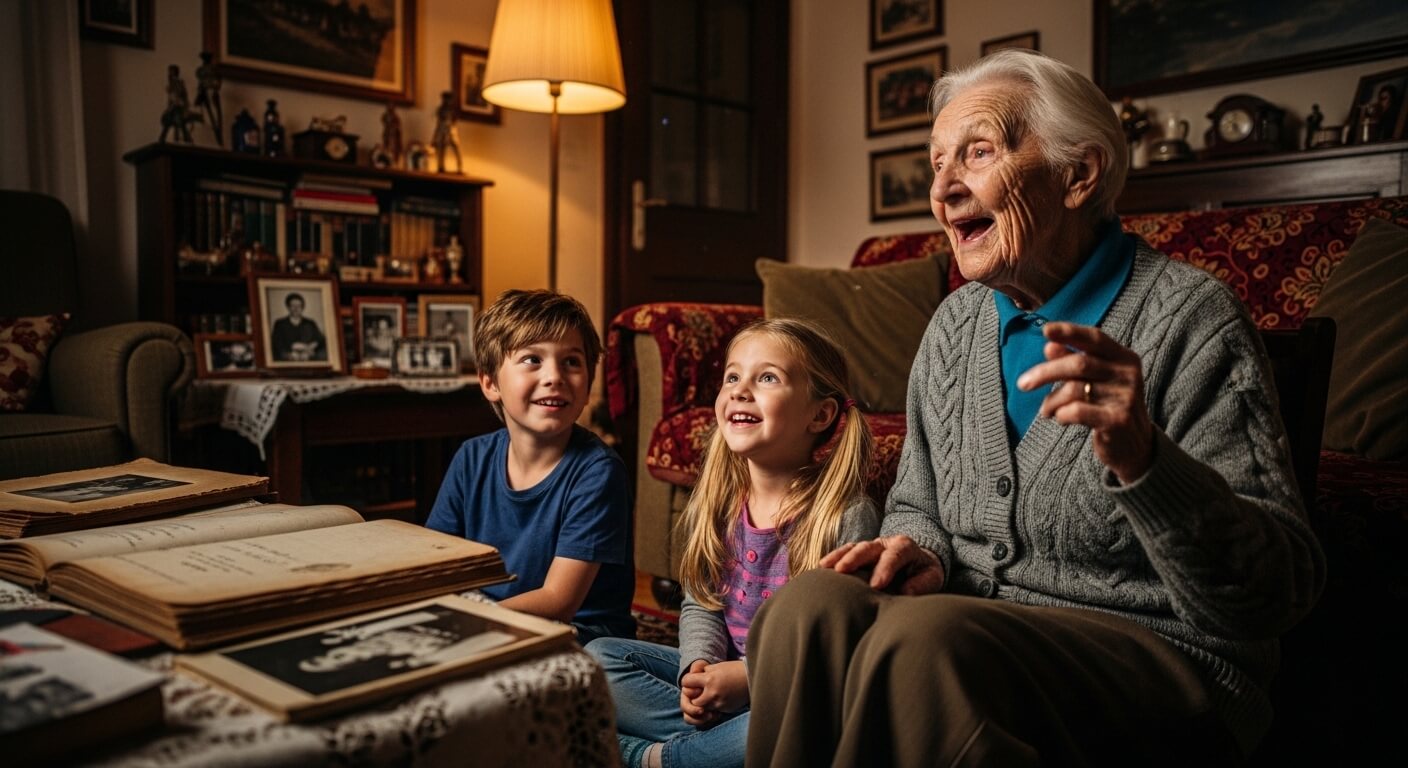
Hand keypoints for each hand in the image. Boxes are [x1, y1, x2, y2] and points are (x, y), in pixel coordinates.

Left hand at [681, 660, 749, 718]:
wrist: (754, 677)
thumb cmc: (735, 669)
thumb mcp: (717, 666)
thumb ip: (704, 672)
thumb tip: (693, 677)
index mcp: (709, 680)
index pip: (687, 683)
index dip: (688, 681)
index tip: (691, 681)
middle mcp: (712, 694)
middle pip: (693, 701)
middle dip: (695, 697)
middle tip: (699, 692)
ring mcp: (720, 704)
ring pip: (704, 708)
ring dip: (705, 703)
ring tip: (711, 695)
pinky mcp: (726, 709)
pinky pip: (715, 711)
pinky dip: (715, 706)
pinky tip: (722, 698)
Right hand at [819, 535, 944, 594]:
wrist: (918, 564)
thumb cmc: (924, 574)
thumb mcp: (932, 578)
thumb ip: (922, 584)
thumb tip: (906, 592)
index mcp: (905, 546)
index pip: (894, 554)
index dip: (884, 568)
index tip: (876, 585)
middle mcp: (885, 543)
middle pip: (868, 547)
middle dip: (855, 558)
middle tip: (842, 570)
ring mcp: (870, 547)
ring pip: (853, 547)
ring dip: (839, 556)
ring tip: (824, 567)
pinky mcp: (859, 553)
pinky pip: (844, 553)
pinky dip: (833, 559)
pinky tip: (821, 568)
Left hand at [1017, 321, 1153, 483]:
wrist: (1135, 445)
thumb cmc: (1108, 406)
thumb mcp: (1095, 381)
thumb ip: (1074, 362)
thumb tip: (1049, 347)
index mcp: (1123, 358)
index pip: (1095, 338)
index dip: (1070, 332)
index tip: (1045, 330)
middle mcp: (1128, 374)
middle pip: (1079, 364)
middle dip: (1045, 373)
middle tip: (1023, 384)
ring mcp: (1126, 397)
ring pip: (1074, 389)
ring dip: (1052, 400)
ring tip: (1046, 410)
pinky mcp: (1118, 420)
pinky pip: (1077, 411)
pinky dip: (1062, 414)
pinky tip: (1061, 418)